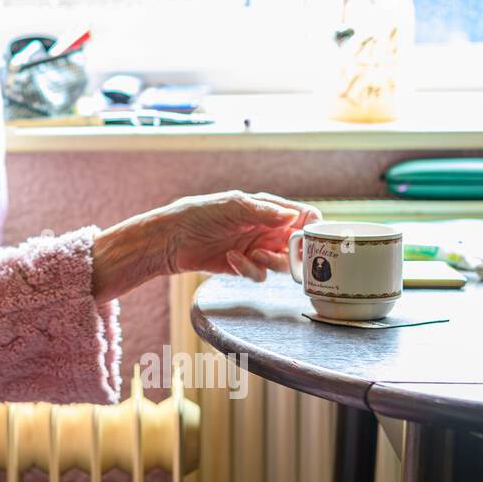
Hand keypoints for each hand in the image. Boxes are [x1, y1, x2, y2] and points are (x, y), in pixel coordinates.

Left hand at [158, 190, 320, 281]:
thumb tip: (292, 217)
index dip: (311, 228)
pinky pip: (259, 274)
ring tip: (255, 255)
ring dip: (272, 262)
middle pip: (298, 246)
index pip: (303, 217)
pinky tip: (231, 259)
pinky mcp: (242, 266)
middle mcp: (265, 229)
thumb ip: (264, 212)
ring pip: (281, 264)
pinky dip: (249, 270)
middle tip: (285, 254)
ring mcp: (255, 249)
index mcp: (268, 210)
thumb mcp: (233, 207)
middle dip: (294, 253)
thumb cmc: (200, 213)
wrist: (171, 238)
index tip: (310, 239)